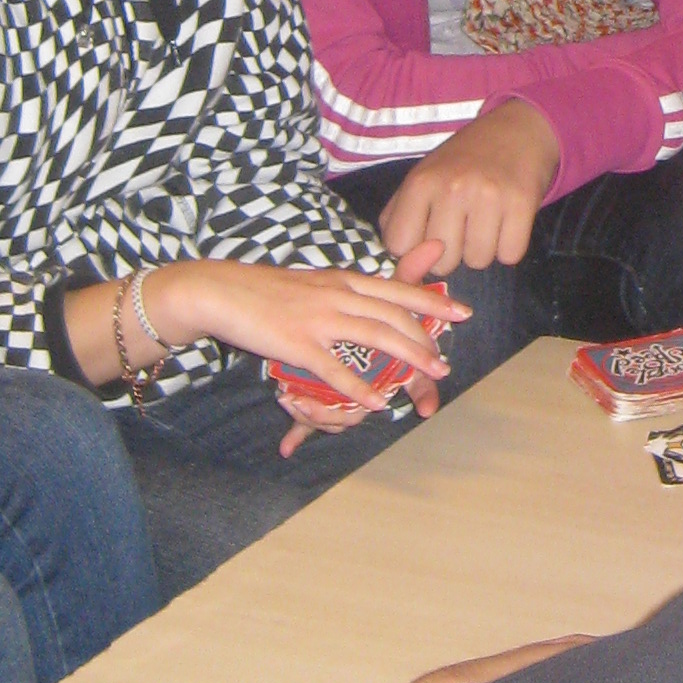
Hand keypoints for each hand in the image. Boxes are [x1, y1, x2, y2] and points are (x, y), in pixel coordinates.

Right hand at [157, 257, 468, 442]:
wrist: (221, 290)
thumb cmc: (265, 290)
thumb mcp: (311, 281)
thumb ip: (341, 288)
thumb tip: (365, 295)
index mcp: (342, 279)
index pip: (397, 289)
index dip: (432, 301)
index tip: (461, 311)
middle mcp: (337, 294)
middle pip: (394, 314)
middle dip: (427, 338)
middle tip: (446, 360)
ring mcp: (318, 318)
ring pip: (375, 336)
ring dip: (408, 357)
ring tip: (431, 374)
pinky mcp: (297, 344)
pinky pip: (335, 369)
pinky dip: (359, 387)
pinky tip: (378, 402)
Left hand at [378, 102, 560, 276]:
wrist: (517, 130)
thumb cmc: (463, 160)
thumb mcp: (422, 177)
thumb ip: (398, 217)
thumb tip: (397, 258)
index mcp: (421, 182)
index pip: (399, 246)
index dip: (414, 246)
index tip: (428, 233)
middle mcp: (452, 188)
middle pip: (442, 262)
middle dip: (453, 253)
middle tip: (463, 226)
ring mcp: (489, 195)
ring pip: (478, 261)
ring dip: (483, 250)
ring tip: (486, 222)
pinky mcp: (522, 203)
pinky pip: (510, 255)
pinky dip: (509, 246)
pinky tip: (507, 223)